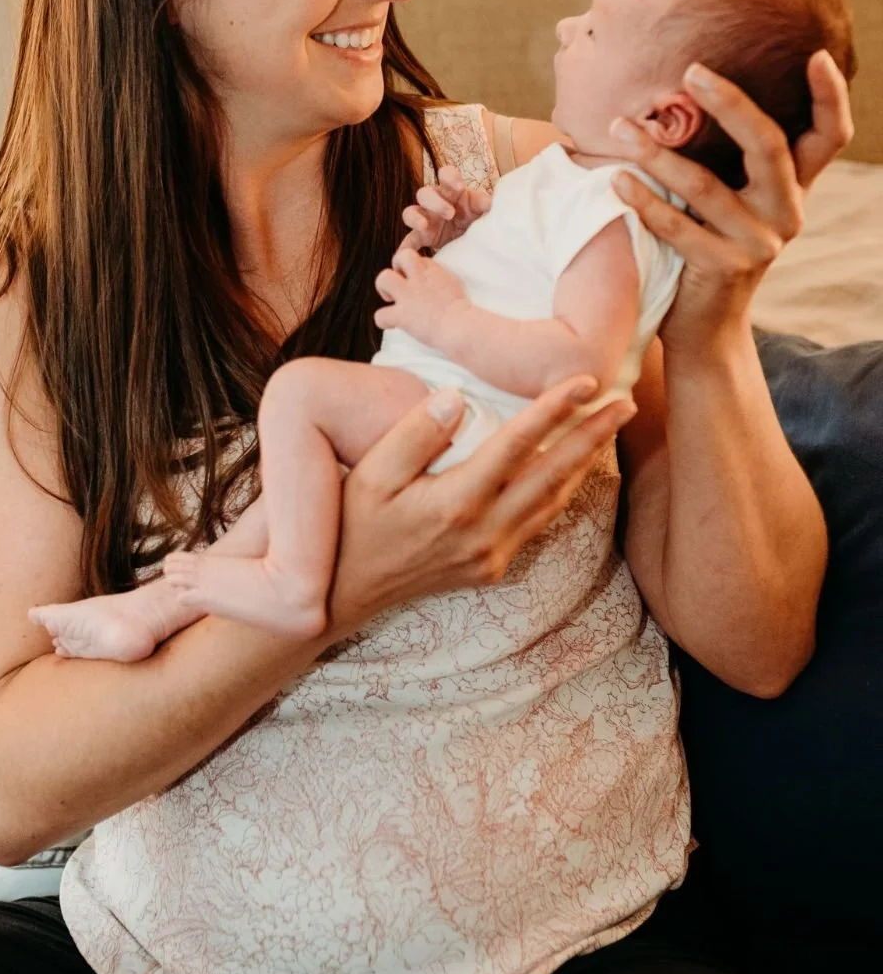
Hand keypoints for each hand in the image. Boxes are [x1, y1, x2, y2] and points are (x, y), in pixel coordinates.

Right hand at [325, 377, 635, 641]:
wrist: (344, 594)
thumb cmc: (351, 525)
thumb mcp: (370, 476)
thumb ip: (414, 435)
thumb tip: (456, 398)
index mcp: (455, 503)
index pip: (518, 445)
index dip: (554, 409)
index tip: (585, 379)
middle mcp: (484, 533)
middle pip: (553, 475)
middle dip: (593, 436)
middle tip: (628, 401)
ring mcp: (491, 555)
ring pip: (552, 502)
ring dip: (585, 463)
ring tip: (610, 428)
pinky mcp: (491, 568)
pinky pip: (537, 524)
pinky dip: (561, 492)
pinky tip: (572, 470)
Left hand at [374, 247, 466, 344]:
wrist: (461, 327)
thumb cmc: (465, 314)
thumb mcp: (455, 288)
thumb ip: (441, 282)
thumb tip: (435, 289)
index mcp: (435, 272)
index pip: (419, 259)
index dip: (416, 269)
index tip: (420, 282)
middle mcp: (419, 279)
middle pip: (400, 257)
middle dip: (396, 269)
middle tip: (400, 285)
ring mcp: (408, 295)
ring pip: (383, 278)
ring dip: (383, 288)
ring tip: (391, 299)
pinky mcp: (401, 315)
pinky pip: (380, 315)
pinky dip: (384, 321)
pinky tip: (393, 325)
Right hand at [397, 165, 491, 253]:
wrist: (473, 240)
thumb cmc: (475, 217)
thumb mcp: (481, 209)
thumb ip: (483, 203)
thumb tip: (489, 203)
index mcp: (451, 190)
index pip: (446, 174)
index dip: (449, 177)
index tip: (459, 187)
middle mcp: (434, 201)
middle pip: (424, 193)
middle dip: (435, 202)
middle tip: (450, 214)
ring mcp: (426, 219)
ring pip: (411, 212)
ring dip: (415, 217)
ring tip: (423, 226)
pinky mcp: (422, 237)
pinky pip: (410, 241)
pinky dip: (406, 247)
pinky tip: (405, 253)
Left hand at [604, 50, 852, 349]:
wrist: (703, 326)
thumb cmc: (707, 246)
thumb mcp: (728, 201)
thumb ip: (728, 160)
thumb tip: (684, 90)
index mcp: (793, 189)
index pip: (830, 137)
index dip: (831, 96)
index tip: (814, 55)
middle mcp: (787, 213)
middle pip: (769, 144)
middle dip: (730, 102)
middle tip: (691, 71)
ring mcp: (759, 243)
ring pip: (705, 185)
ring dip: (656, 151)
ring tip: (619, 127)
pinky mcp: (724, 267)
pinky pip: (675, 227)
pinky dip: (643, 200)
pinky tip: (616, 179)